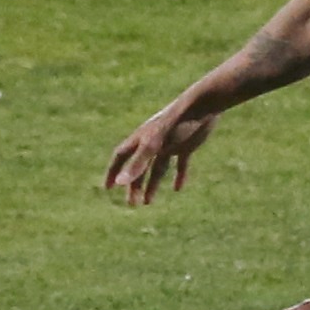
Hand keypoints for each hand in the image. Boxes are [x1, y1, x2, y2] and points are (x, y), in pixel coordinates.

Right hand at [104, 102, 218, 205]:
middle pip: (139, 167)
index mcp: (141, 139)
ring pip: (157, 168)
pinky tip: (178, 189)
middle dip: (134, 185)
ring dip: (152, 185)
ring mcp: (169, 144)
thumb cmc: (176, 122)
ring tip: (147, 202)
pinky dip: (179, 176)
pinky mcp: (186, 145)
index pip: (121, 157)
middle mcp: (153, 142)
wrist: (202, 105)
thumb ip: (138, 163)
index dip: (113, 171)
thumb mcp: (155, 145)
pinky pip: (180, 164)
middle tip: (132, 203)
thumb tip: (120, 182)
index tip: (108, 187)